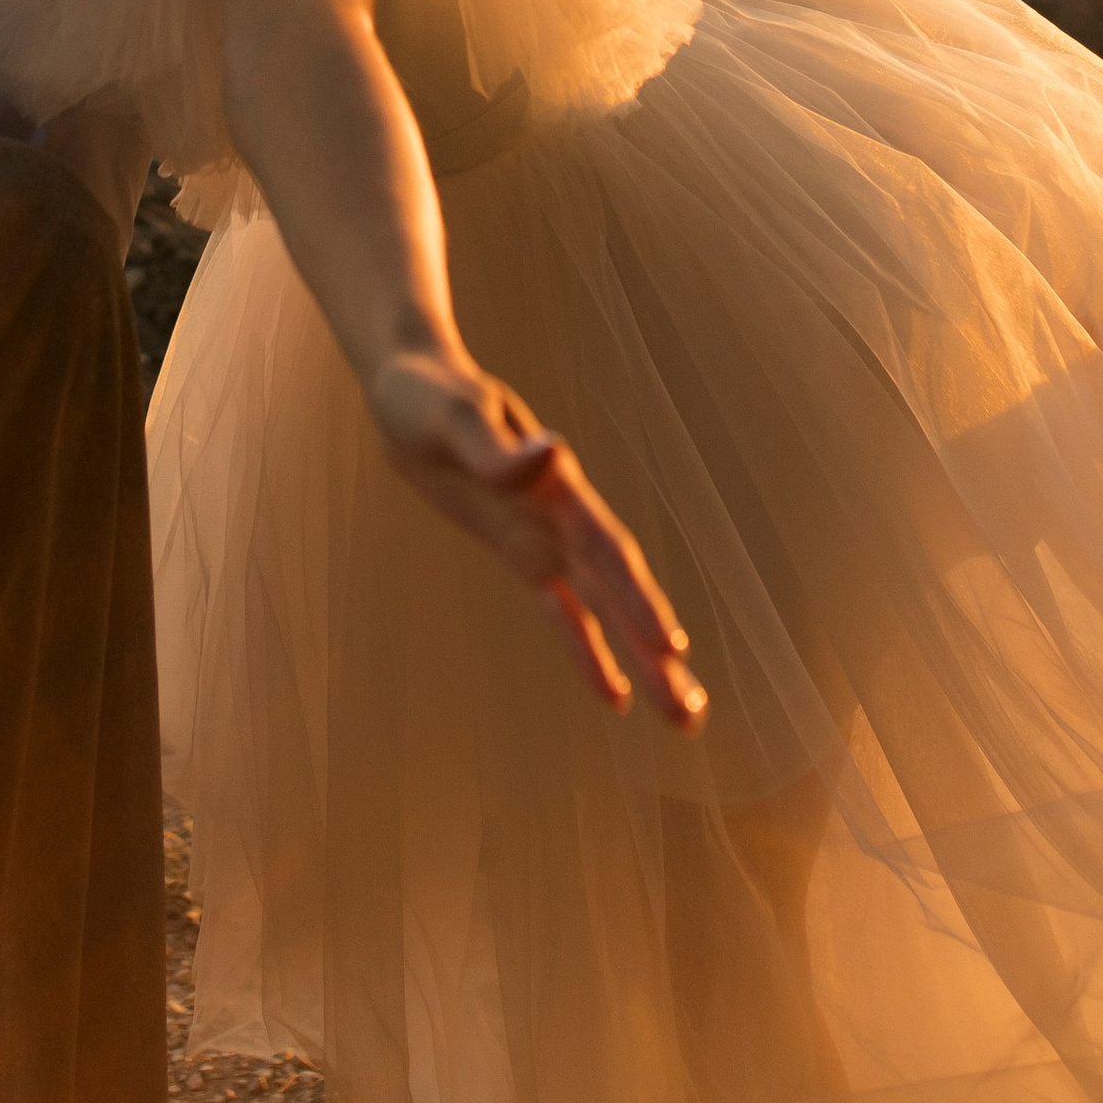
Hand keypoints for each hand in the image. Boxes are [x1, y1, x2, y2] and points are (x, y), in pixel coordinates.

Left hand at [366, 348, 708, 727]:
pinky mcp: (521, 551)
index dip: (639, 600)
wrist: (410, 387)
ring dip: (641, 660)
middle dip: (655, 653)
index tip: (672, 648)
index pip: (608, 553)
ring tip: (683, 715)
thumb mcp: (457, 420)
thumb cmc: (430, 395)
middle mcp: (562, 518)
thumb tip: (553, 456)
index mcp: (557, 489)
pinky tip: (615, 698)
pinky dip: (589, 652)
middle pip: (619, 594)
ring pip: (603, 609)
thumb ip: (501, 451)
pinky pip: (563, 610)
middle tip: (692, 714)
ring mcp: (545, 537)